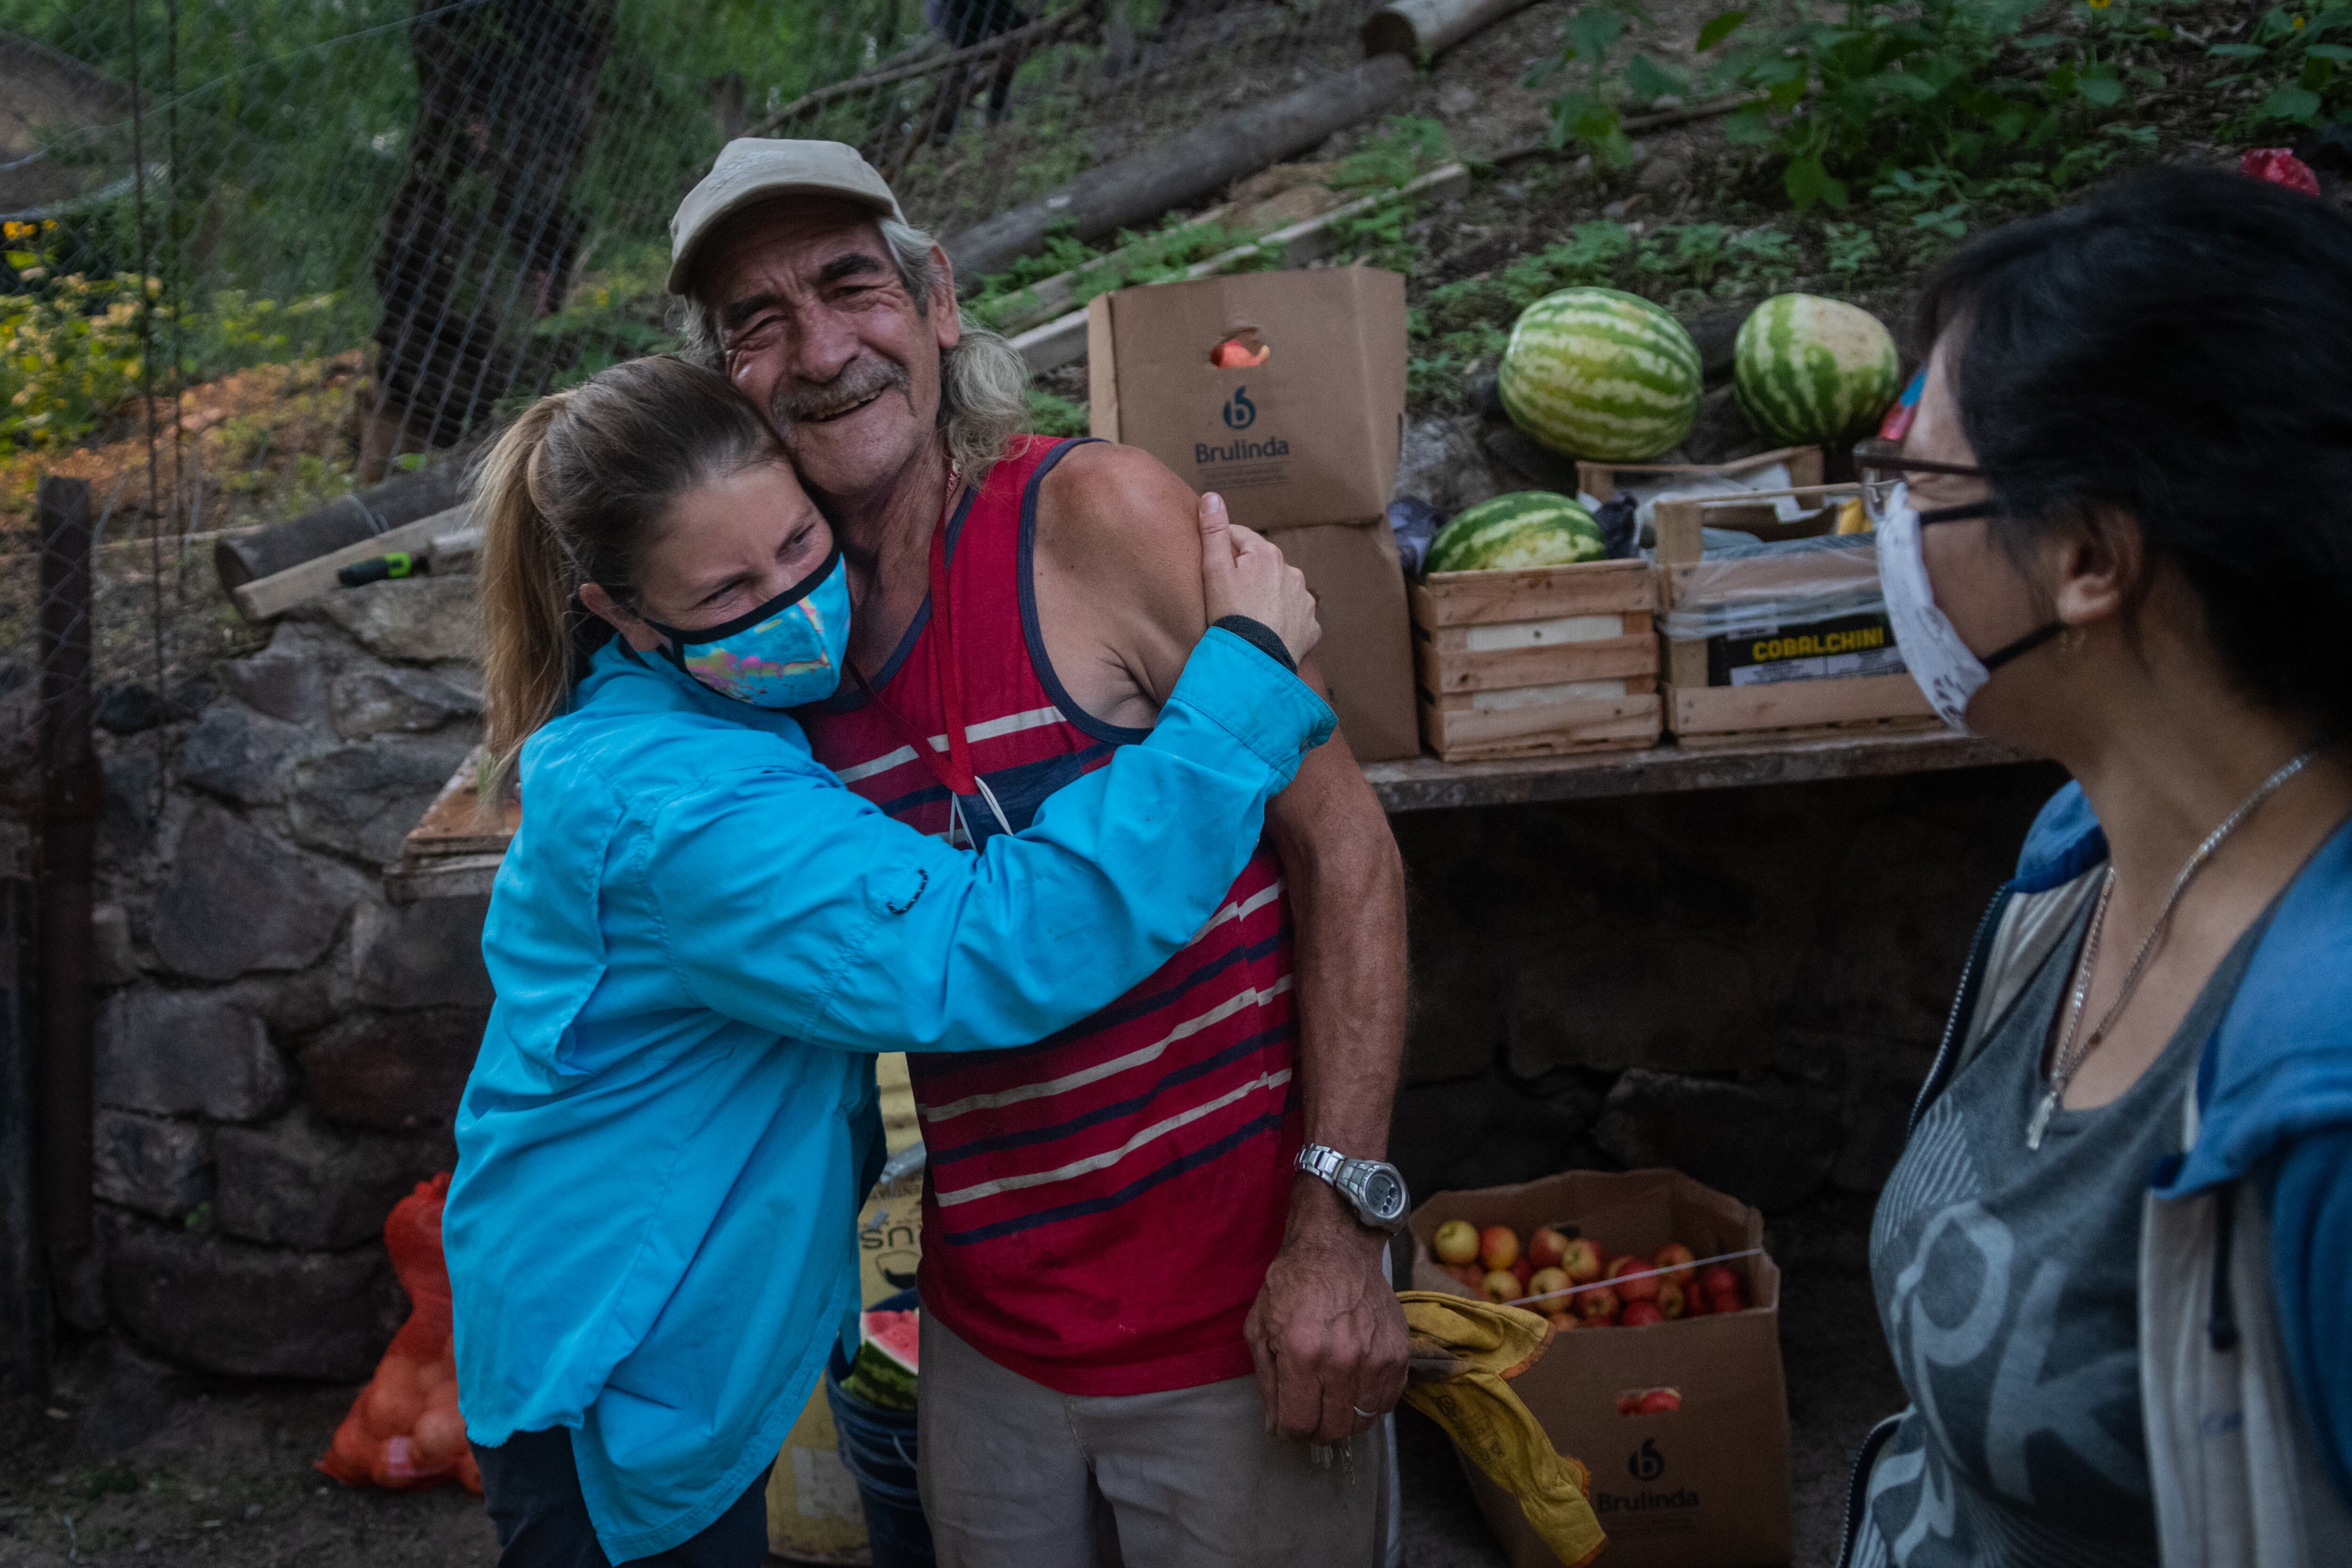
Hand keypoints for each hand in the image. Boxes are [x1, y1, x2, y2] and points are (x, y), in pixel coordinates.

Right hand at [1197, 491, 1319, 665]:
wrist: (1252, 663)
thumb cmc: (1229, 617)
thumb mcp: (1214, 571)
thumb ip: (1213, 531)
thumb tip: (1212, 496)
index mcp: (1267, 554)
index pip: (1240, 539)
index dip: (1222, 552)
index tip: (1212, 571)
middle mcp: (1292, 572)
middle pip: (1262, 564)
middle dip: (1247, 575)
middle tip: (1229, 599)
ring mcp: (1304, 600)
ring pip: (1280, 589)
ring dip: (1267, 597)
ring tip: (1249, 617)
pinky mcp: (1311, 626)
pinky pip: (1295, 617)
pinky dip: (1283, 621)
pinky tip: (1268, 631)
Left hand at [1244, 1180, 1409, 1444]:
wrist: (1338, 1250)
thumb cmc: (1292, 1286)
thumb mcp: (1261, 1329)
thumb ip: (1267, 1383)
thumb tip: (1277, 1427)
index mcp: (1302, 1354)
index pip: (1298, 1424)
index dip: (1288, 1432)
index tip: (1287, 1423)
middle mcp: (1343, 1361)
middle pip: (1333, 1430)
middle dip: (1316, 1432)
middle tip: (1310, 1416)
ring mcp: (1376, 1359)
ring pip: (1362, 1422)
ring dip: (1344, 1420)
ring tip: (1332, 1401)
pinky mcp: (1399, 1355)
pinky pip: (1387, 1403)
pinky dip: (1369, 1405)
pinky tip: (1354, 1387)